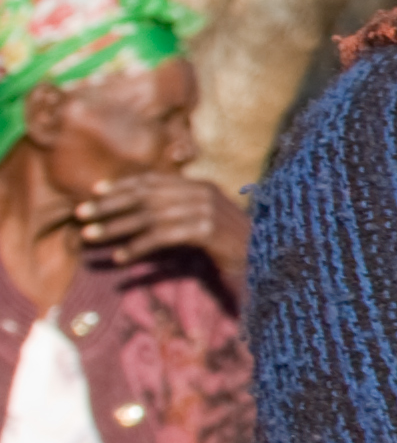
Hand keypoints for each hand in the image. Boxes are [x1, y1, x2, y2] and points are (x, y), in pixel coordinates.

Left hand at [74, 174, 248, 291]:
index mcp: (201, 186)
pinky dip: (139, 247)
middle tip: (80, 216)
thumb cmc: (233, 248)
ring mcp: (207, 211)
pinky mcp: (208, 232)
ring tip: (90, 238)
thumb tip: (142, 212)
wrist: (269, 263)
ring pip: (150, 216)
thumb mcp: (204, 223)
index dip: (121, 185)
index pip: (153, 180)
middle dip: (109, 206)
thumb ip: (180, 211)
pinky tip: (121, 258)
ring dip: (115, 227)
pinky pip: (163, 237)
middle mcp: (204, 193)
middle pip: (146, 195)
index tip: (93, 192)